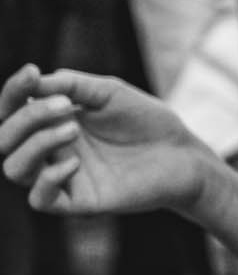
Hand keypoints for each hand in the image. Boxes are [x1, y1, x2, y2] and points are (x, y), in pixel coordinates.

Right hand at [0, 64, 211, 214]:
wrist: (183, 153)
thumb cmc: (147, 121)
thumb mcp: (109, 92)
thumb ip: (70, 84)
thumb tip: (34, 81)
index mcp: (51, 123)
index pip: (11, 111)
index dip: (13, 92)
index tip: (32, 72)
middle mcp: (49, 151)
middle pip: (4, 140)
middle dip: (24, 118)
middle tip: (63, 104)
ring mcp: (62, 177)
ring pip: (14, 169)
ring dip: (35, 145)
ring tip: (73, 128)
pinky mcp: (80, 202)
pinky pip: (41, 200)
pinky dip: (47, 179)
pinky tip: (73, 163)